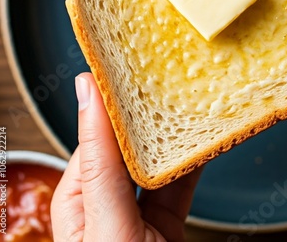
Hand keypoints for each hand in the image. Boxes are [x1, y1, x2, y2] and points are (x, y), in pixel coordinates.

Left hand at [51, 73, 201, 241]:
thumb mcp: (105, 219)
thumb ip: (100, 162)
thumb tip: (88, 91)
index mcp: (78, 199)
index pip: (98, 134)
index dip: (119, 99)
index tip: (137, 64)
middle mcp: (107, 203)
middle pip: (131, 145)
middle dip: (152, 114)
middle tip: (174, 77)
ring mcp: (139, 213)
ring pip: (160, 161)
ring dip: (178, 134)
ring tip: (195, 102)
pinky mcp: (168, 222)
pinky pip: (183, 182)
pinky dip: (197, 161)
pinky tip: (208, 141)